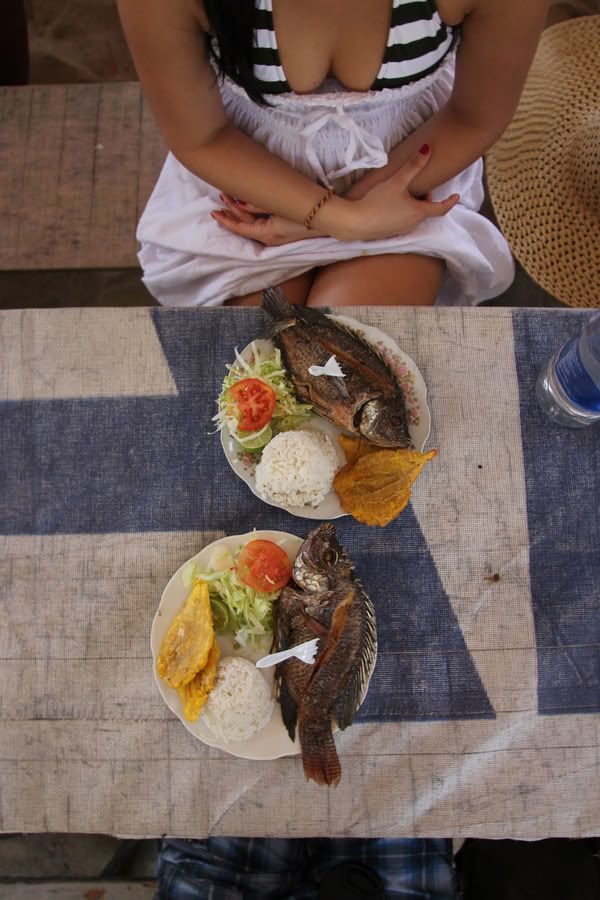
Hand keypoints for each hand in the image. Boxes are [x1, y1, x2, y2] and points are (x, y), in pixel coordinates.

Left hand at [211, 194, 320, 245]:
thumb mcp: (279, 206)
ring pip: (251, 225)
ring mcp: (275, 237)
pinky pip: (259, 225)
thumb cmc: (305, 211)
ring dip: (239, 213)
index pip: (240, 228)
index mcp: (267, 234)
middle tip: (221, 196)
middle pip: (244, 225)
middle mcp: (269, 238)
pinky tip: (244, 207)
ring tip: (228, 199)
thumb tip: (240, 203)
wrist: (328, 219)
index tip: (214, 212)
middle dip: (231, 211)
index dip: (225, 220)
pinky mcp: (280, 232)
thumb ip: (258, 205)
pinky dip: (250, 216)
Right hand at [338, 146, 459, 240]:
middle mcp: (412, 224)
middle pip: (426, 210)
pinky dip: (402, 211)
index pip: (441, 208)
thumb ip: (413, 166)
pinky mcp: (389, 232)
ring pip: (414, 215)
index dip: (450, 201)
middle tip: (415, 185)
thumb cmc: (377, 202)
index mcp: (419, 212)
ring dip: (413, 204)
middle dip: (424, 198)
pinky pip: (402, 220)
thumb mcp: (397, 182)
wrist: (355, 223)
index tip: (456, 196)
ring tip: (400, 193)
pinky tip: (389, 204)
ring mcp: (400, 230)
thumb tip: (428, 149)